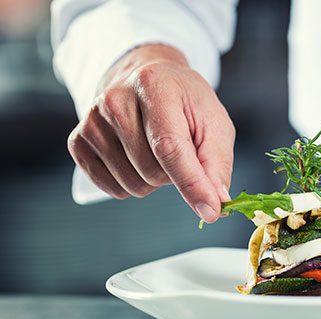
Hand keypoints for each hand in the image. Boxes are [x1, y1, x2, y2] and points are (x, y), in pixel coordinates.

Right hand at [67, 44, 233, 222]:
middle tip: (178, 149)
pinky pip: (110, 188)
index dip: (192, 184)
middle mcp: (115, 100)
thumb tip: (216, 203)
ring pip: (132, 184)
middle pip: (152, 171)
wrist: (147, 78)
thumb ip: (216, 163)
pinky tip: (136, 159)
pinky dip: (130, 184)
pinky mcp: (78, 141)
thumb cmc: (184, 102)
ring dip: (153, 180)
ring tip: (156, 150)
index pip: (170, 148)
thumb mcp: (213, 122)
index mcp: (154, 86)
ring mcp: (92, 121)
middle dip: (174, 174)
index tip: (210, 211)